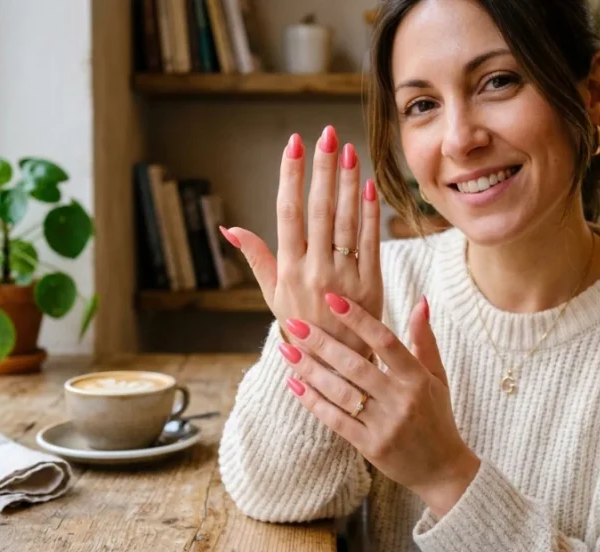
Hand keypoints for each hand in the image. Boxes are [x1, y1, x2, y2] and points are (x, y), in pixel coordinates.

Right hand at [220, 126, 382, 357]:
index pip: (287, 213)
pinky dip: (371, 212)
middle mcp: (314, 271)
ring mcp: (345, 278)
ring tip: (350, 150)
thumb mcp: (272, 296)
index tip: (295, 144)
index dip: (291, 176)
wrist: (335, 368)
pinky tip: (370, 185)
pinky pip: (371, 242)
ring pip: (346, 221)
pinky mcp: (371, 285)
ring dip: (349, 182)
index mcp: (288, 270)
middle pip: (318, 210)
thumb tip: (228, 229)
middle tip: (327, 134)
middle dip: (323, 169)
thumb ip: (256, 257)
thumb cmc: (300, 327)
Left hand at [277, 292, 480, 517]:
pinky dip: (313, 401)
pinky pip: (336, 420)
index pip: (385, 341)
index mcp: (418, 378)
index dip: (359, 319)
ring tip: (287, 350)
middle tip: (295, 322)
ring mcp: (385, 425)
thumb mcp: (437, 376)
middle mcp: (402, 400)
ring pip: (340, 392)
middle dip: (322, 342)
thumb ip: (425, 339)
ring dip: (310, 370)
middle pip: (356, 365)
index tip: (334, 299)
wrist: (442, 469)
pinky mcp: (370, 446)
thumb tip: (421, 300)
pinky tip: (294, 384)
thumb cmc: (437, 416)